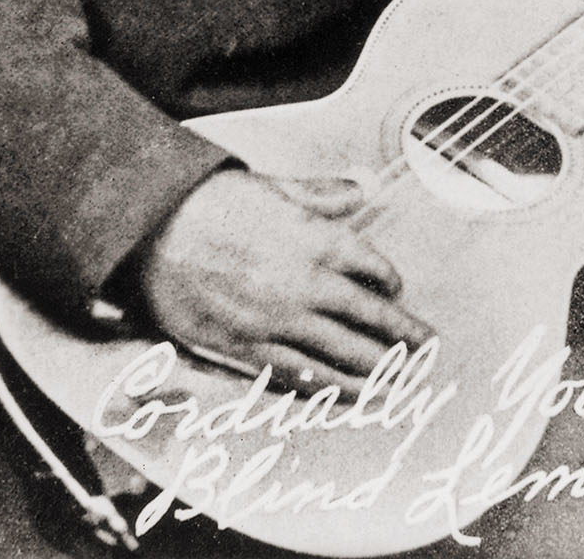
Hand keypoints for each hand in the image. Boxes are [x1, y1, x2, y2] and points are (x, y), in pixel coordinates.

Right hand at [139, 167, 431, 396]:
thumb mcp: (276, 185)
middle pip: (369, 319)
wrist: (155, 228)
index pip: (372, 269)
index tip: (399, 292)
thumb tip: (361, 185)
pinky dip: (330, 389)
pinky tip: (350, 397)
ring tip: (403, 383)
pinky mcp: (247, 348)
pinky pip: (299, 376)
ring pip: (341, 355)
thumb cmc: (214, 201)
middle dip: (403, 338)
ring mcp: (277, 321)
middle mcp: (306, 284)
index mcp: (317, 240)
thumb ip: (323, 192)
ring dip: (378, 372)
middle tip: (428, 350)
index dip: (391, 284)